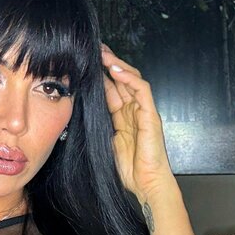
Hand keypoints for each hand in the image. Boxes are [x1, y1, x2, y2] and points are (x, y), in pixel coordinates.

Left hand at [100, 42, 174, 204]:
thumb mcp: (106, 144)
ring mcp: (143, 112)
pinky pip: (142, 90)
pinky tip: (115, 70)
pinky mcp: (151, 114)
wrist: (146, 184)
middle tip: (94, 50)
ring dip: (117, 66)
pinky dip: (129, 78)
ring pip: (132, 80)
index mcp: (123, 119)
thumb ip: (99, 128)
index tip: (86, 65)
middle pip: (121, 81)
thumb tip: (83, 116)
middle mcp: (134, 112)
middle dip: (108, 64)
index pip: (111, 91)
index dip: (100, 78)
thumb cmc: (130, 171)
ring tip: (103, 54)